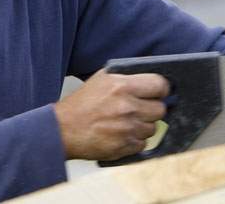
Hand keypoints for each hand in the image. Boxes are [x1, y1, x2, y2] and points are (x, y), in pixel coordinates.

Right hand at [53, 69, 168, 160]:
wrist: (63, 129)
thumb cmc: (82, 104)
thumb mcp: (101, 79)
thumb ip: (126, 77)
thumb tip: (149, 79)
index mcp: (122, 86)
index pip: (160, 84)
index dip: (161, 89)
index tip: (158, 92)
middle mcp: (128, 107)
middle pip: (160, 109)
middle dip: (152, 109)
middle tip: (140, 108)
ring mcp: (127, 128)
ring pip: (153, 128)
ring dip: (143, 126)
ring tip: (126, 122)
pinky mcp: (125, 146)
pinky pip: (143, 143)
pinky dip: (135, 140)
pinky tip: (121, 134)